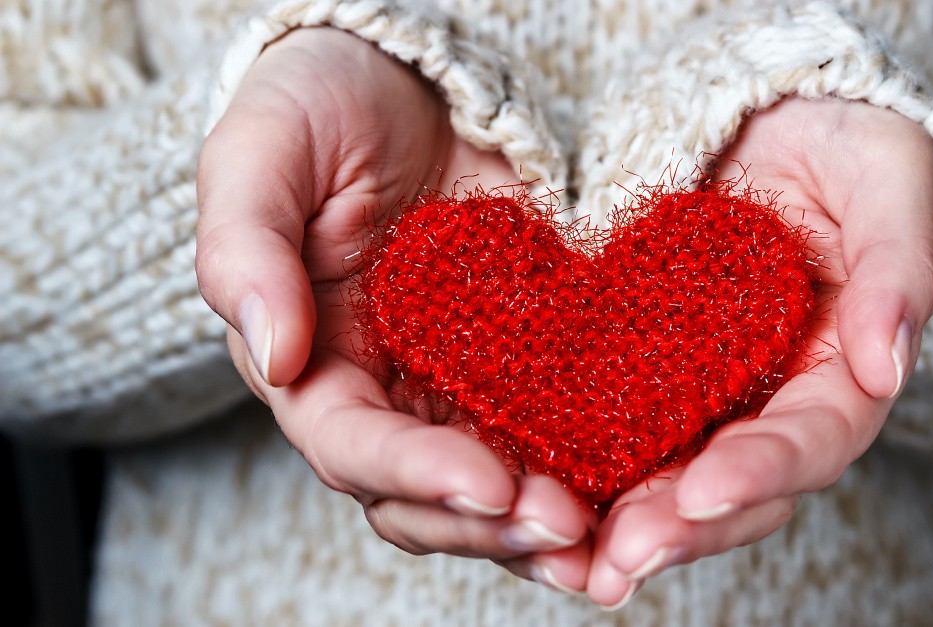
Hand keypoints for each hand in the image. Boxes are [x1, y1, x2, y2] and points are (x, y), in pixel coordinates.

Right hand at [195, 27, 591, 590]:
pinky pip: (559, 429)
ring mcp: (461, 387)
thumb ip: (245, 250)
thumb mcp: (262, 156)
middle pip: (429, 497)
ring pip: (498, 486)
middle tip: (569, 529)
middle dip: (494, 526)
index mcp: (314, 367)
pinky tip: (646, 482)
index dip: (417, 475)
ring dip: (548, 525)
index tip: (489, 485)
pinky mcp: (530, 362)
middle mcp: (387, 397)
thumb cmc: (317, 109)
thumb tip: (274, 355)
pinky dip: (596, 466)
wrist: (408, 83)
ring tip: (611, 538)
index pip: (353, 447)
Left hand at [583, 97, 932, 606]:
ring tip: (575, 559)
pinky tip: (532, 494)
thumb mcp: (887, 174)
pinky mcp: (642, 372)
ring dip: (624, 524)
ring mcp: (705, 392)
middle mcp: (772, 399)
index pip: (816, 437)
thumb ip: (899, 265)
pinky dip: (577, 469)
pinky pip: (610, 429)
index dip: (766, 469)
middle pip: (736, 486)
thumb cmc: (839, 135)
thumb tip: (887, 365)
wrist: (760, 110)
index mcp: (842, 367)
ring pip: (668, 476)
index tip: (707, 489)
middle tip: (624, 559)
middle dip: (683, 527)